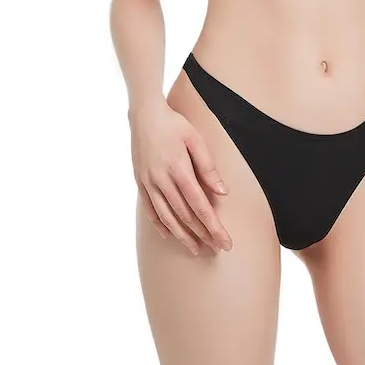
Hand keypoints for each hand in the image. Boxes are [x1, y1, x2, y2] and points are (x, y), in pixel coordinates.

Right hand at [129, 100, 233, 256]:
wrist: (144, 114)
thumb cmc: (174, 124)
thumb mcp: (195, 139)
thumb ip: (208, 167)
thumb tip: (223, 193)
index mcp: (179, 169)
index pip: (200, 206)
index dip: (213, 226)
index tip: (225, 241)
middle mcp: (162, 180)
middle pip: (185, 215)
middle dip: (203, 235)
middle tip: (218, 249)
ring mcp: (148, 183)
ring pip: (167, 217)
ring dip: (182, 235)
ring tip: (196, 249)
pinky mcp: (140, 182)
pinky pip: (150, 209)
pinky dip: (160, 224)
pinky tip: (169, 235)